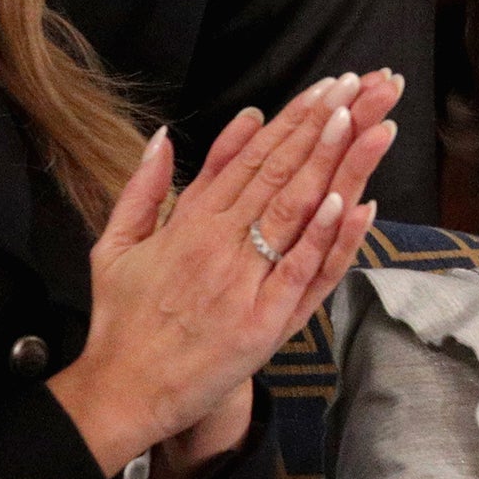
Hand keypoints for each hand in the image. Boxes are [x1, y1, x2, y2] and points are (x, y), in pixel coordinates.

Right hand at [50, 69, 402, 474]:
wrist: (121, 392)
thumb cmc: (120, 321)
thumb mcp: (113, 245)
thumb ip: (142, 188)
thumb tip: (166, 136)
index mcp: (188, 222)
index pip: (251, 158)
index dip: (292, 120)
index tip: (326, 89)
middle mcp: (219, 244)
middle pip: (281, 172)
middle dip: (324, 126)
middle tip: (361, 86)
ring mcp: (244, 283)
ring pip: (296, 211)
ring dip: (333, 163)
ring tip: (365, 121)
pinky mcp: (263, 324)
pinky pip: (300, 273)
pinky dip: (325, 237)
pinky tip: (350, 201)